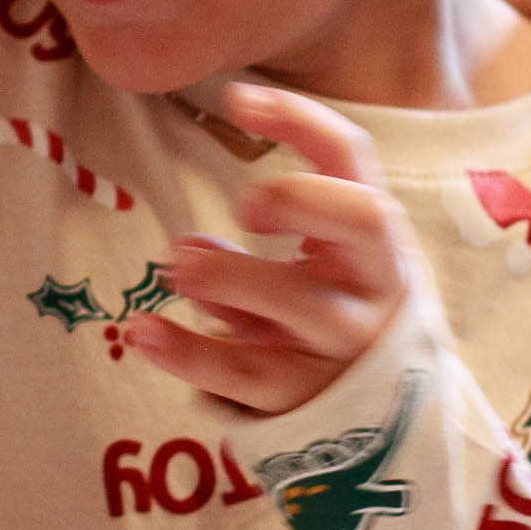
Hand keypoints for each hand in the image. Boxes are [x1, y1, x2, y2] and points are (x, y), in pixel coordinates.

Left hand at [127, 79, 427, 418]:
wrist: (388, 431)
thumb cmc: (336, 322)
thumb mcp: (314, 275)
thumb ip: (257, 260)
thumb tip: (188, 249)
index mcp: (376, 240)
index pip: (353, 160)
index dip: (300, 121)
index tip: (236, 98)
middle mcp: (375, 287)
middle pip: (361, 219)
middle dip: (300, 197)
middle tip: (242, 205)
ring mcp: (345, 347)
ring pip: (300, 303)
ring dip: (230, 277)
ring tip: (173, 264)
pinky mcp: (308, 401)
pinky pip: (247, 374)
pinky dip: (188, 353)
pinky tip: (142, 333)